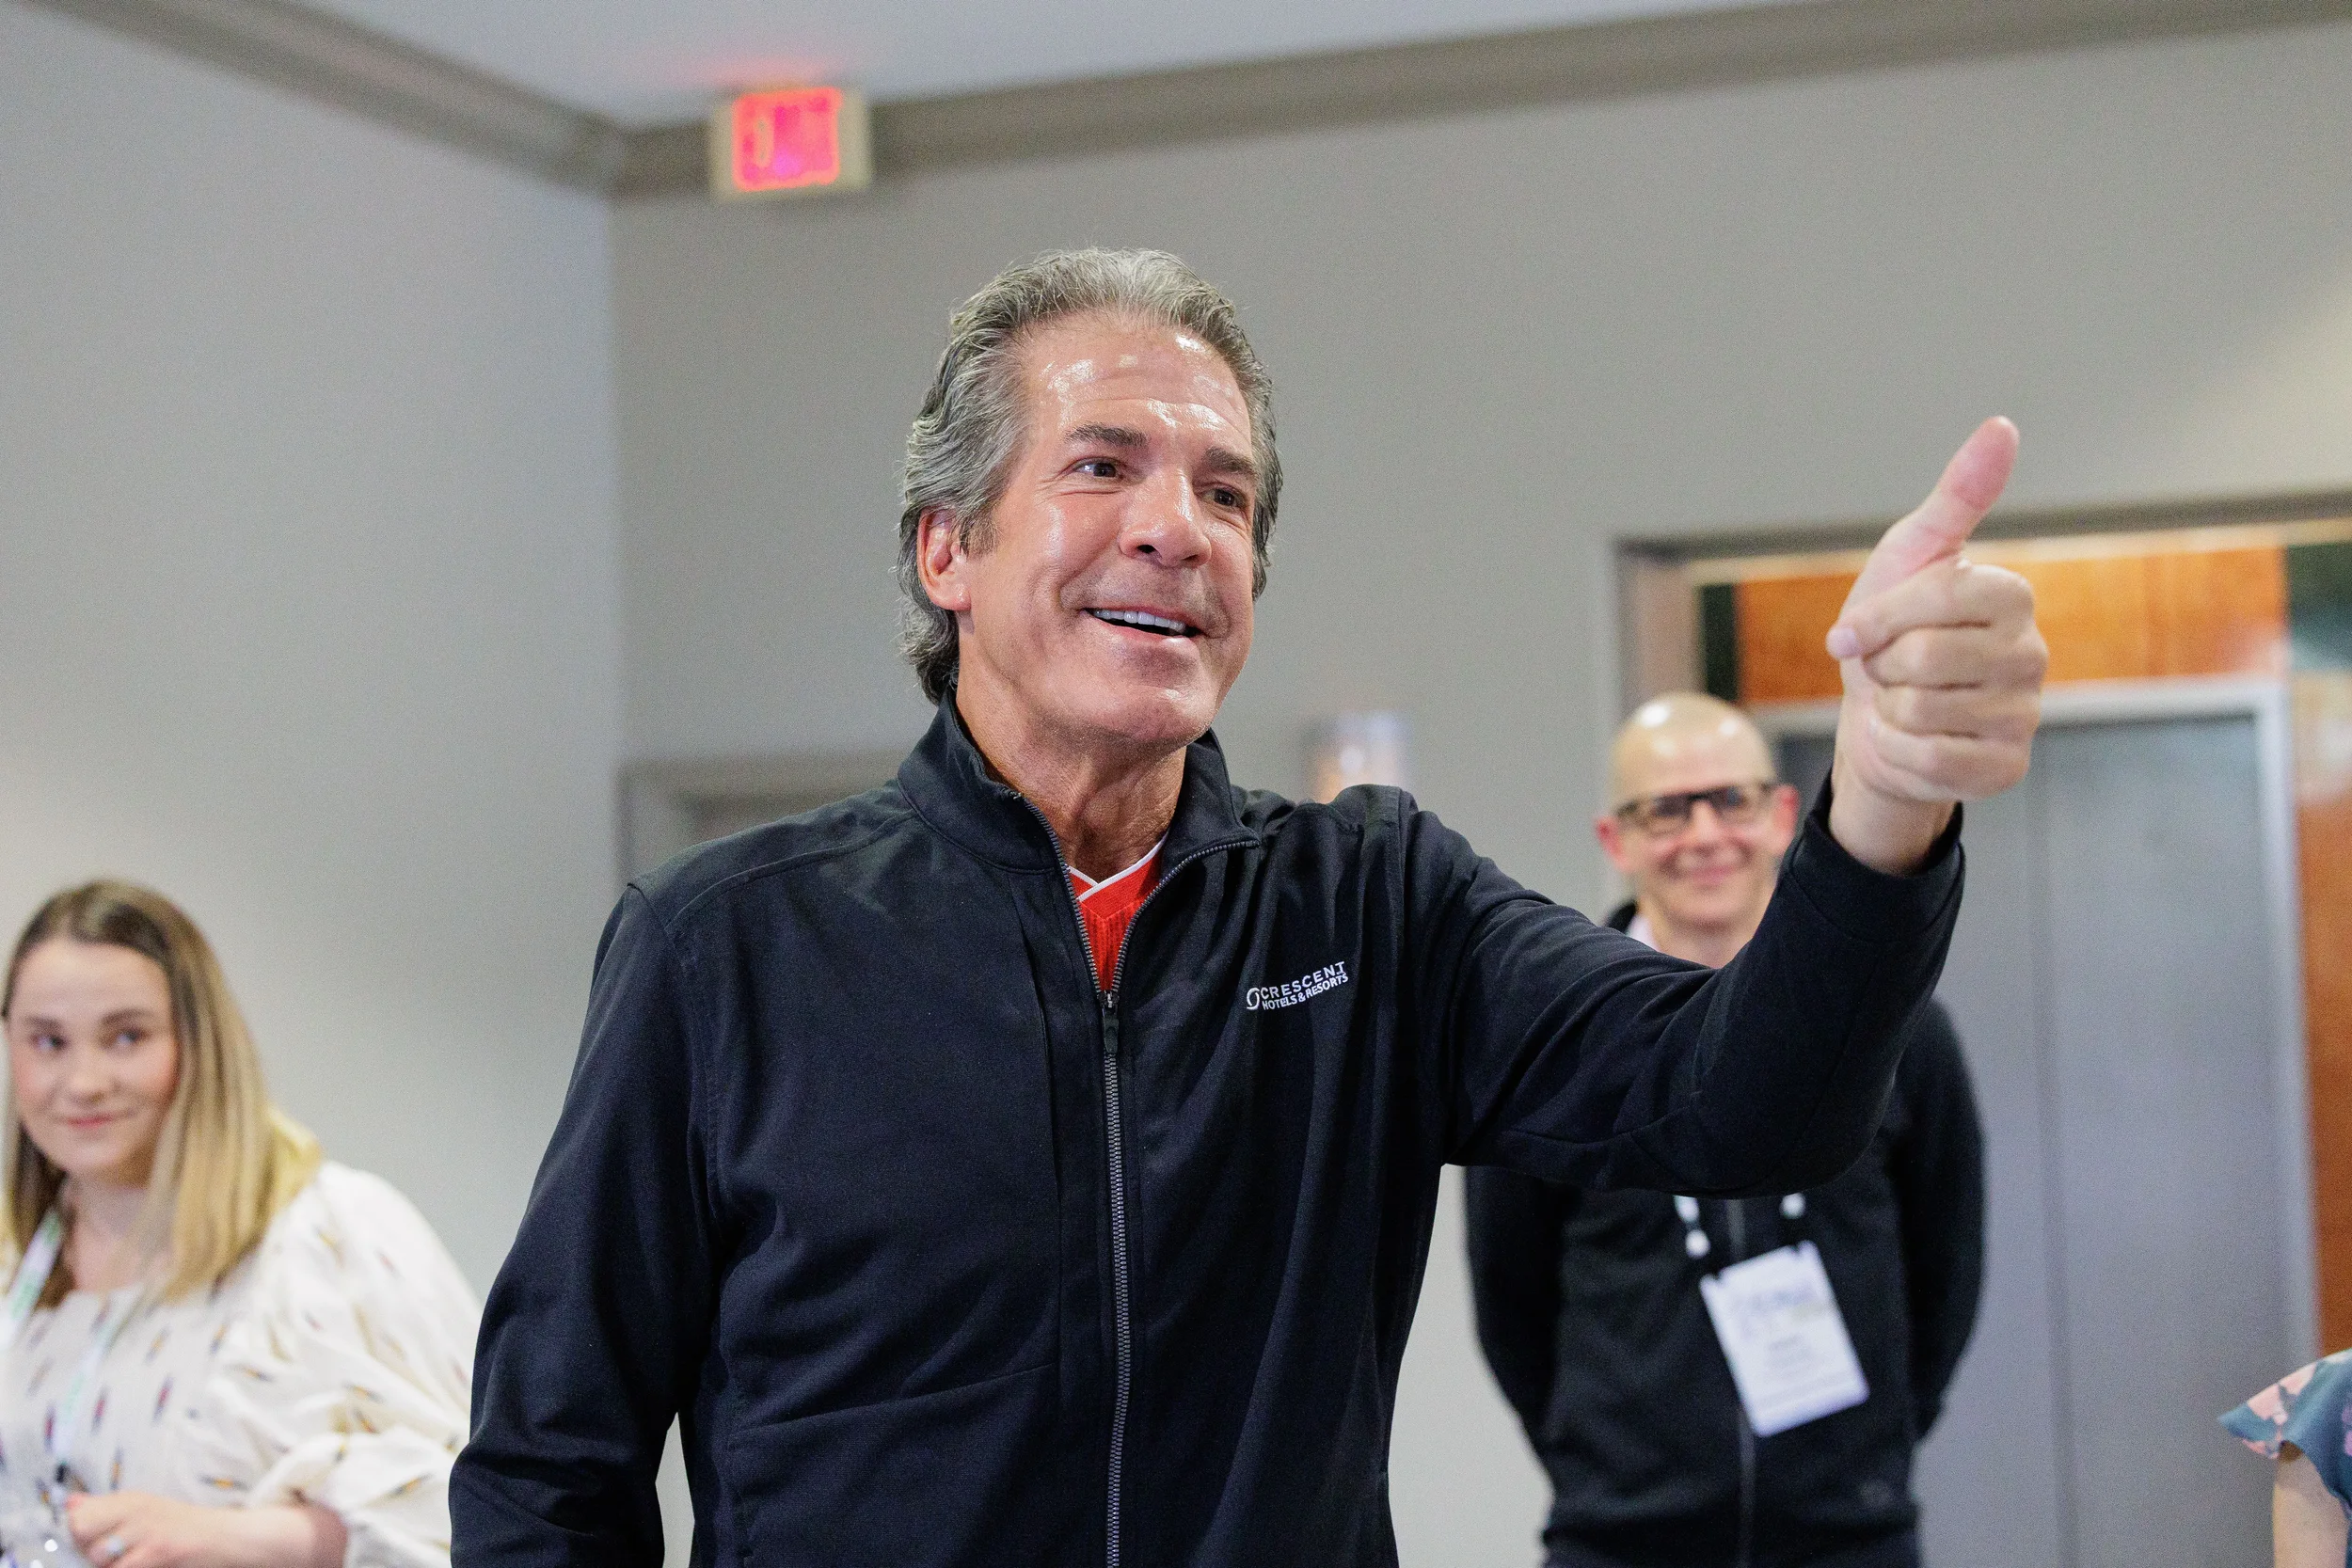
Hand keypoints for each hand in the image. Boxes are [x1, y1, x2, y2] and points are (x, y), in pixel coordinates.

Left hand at [65, 1493, 346, 1567]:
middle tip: (122, 1555)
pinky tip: (154, 1565)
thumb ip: (106, 1510)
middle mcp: (137, 1509)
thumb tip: (70, 1503)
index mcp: (131, 1500)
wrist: (237, 1540)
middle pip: (82, 1535)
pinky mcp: (160, 1551)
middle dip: (94, 1552)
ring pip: (100, 1558)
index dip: (80, 1535)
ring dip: (114, 1565)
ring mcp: (148, 1531)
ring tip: (141, 1562)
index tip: (96, 1542)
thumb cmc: (190, 1532)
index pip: (77, 1516)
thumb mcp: (148, 1512)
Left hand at [1824, 418, 2046, 872]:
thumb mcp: (1910, 555)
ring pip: (1920, 712)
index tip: (1851, 632)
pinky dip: (1894, 750)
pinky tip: (1908, 740)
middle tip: (1889, 668)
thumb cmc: (1891, 630)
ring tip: (1901, 701)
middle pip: (1924, 658)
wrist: (1875, 717)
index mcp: (2011, 595)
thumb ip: (1956, 496)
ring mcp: (2024, 714)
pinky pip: (1927, 759)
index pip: (1937, 597)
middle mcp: (2032, 653)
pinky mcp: (2005, 766)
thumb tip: (2003, 426)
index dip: (1877, 619)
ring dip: (1885, 710)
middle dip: (1881, 666)